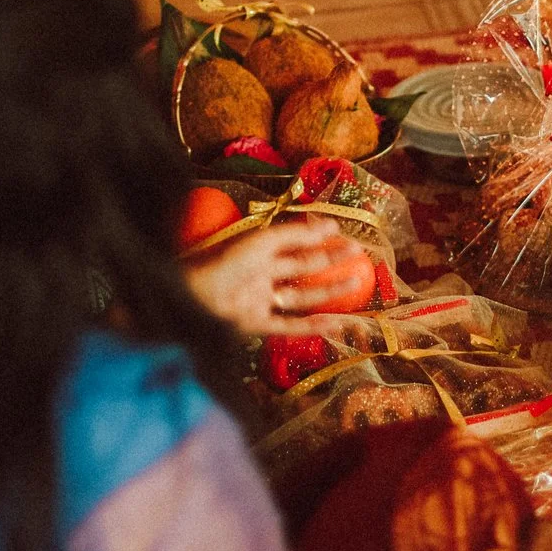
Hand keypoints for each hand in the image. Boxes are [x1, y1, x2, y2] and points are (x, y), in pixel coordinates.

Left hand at [183, 219, 374, 335]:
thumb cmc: (224, 262)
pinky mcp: (255, 324)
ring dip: (330, 291)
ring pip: (301, 297)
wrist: (192, 297)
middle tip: (359, 255)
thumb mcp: (262, 242)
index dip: (319, 237)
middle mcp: (260, 274)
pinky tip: (335, 323)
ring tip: (356, 283)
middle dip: (331, 261)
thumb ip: (297, 235)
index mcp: (258, 250)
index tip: (344, 234)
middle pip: (302, 267)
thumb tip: (332, 225)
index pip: (295, 241)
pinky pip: (289, 325)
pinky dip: (313, 326)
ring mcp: (259, 300)